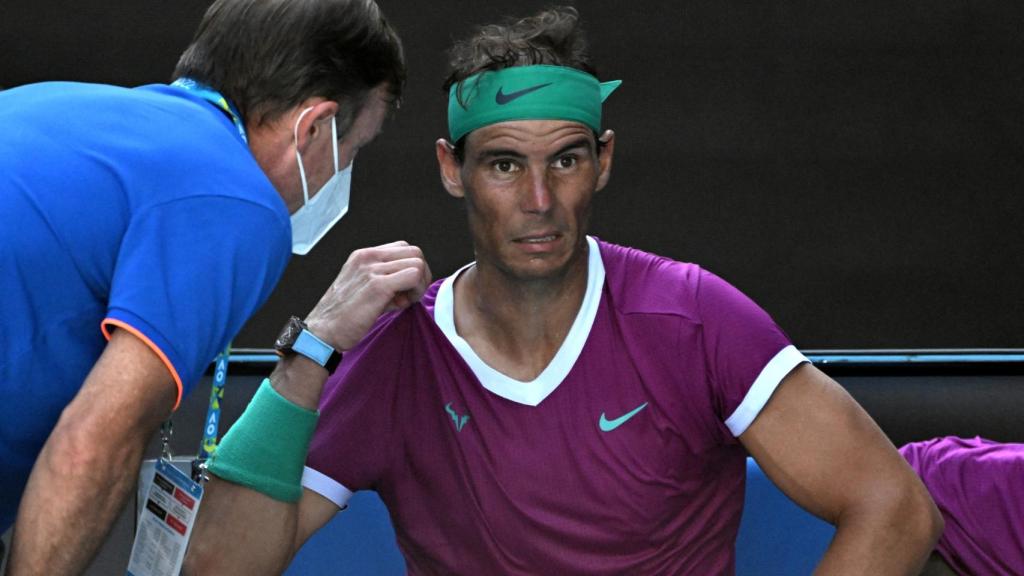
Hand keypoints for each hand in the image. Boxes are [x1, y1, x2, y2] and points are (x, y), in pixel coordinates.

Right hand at [305, 241, 430, 351]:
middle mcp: (368, 257)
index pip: (403, 249)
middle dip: (420, 275)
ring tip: (404, 301)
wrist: (323, 332)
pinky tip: (402, 305)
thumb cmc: (342, 316)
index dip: (411, 268)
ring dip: (419, 284)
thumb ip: (386, 283)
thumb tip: (409, 289)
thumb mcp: (363, 289)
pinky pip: (413, 276)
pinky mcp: (378, 286)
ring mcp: (372, 269)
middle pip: (414, 252)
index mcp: (364, 256)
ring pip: (418, 263)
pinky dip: (415, 291)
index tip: (404, 289)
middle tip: (410, 296)